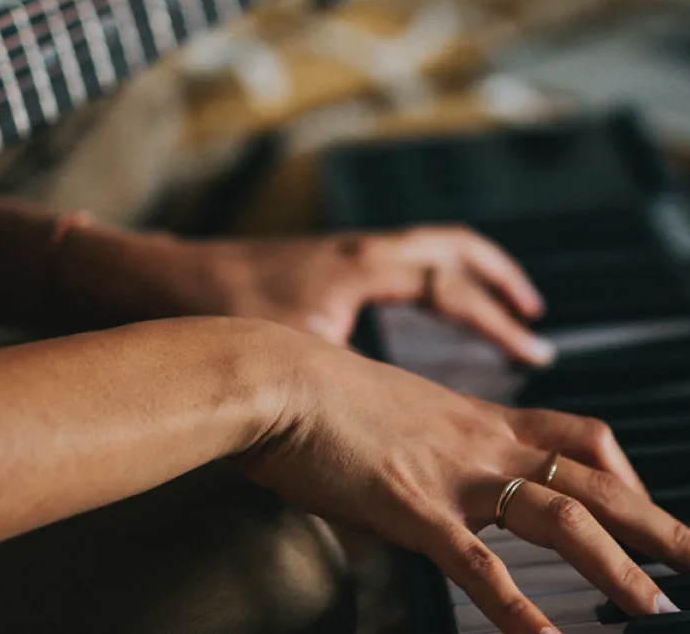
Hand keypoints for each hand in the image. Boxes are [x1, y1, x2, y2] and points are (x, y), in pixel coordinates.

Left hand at [79, 226, 555, 366]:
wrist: (156, 280)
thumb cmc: (218, 314)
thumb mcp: (295, 360)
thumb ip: (350, 395)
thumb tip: (389, 443)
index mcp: (364, 268)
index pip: (453, 287)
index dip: (497, 322)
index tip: (533, 352)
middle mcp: (361, 251)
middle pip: (454, 246)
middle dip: (499, 277)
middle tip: (530, 313)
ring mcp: (341, 252)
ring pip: (425, 247)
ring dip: (466, 273)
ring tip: (494, 306)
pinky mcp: (321, 265)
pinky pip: (396, 262)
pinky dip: (426, 281)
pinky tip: (420, 315)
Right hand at [242, 334, 689, 633]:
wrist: (277, 375)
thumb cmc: (319, 395)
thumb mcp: (393, 416)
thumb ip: (426, 450)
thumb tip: (424, 482)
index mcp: (483, 420)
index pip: (583, 439)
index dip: (630, 476)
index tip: (656, 509)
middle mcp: (485, 444)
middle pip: (599, 480)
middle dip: (665, 526)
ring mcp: (456, 475)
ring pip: (563, 520)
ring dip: (620, 570)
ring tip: (664, 613)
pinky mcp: (415, 508)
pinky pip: (480, 566)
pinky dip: (520, 610)